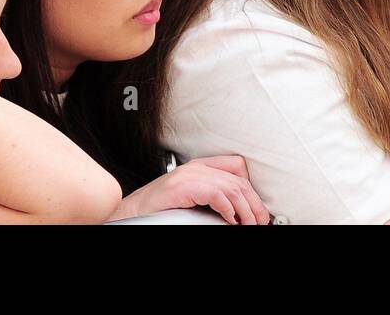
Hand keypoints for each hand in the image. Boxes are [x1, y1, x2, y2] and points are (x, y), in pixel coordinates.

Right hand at [111, 156, 269, 224]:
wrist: (129, 213)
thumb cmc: (158, 210)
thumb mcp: (190, 197)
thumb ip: (211, 196)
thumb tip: (236, 210)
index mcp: (199, 166)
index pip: (236, 165)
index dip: (251, 186)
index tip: (257, 207)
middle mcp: (196, 167)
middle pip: (238, 179)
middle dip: (253, 202)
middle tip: (260, 221)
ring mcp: (189, 175)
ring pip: (231, 187)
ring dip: (244, 210)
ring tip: (248, 225)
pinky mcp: (183, 187)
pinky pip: (216, 194)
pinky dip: (228, 210)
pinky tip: (230, 221)